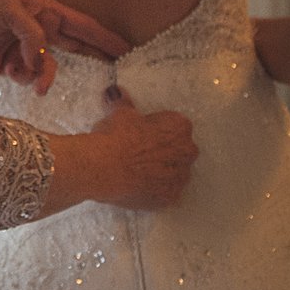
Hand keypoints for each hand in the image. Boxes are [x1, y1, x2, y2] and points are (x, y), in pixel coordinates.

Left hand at [0, 0, 128, 93]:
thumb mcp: (2, 11)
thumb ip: (30, 30)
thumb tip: (45, 54)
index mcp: (42, 9)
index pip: (81, 24)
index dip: (104, 37)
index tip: (126, 48)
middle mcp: (39, 27)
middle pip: (75, 46)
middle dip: (92, 58)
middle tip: (115, 71)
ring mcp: (27, 48)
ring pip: (51, 67)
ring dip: (44, 75)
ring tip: (31, 78)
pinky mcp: (13, 66)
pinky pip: (32, 78)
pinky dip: (25, 78)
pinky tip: (8, 70)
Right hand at [89, 88, 197, 209]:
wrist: (102, 169)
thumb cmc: (115, 135)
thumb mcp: (119, 113)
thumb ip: (124, 102)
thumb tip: (117, 92)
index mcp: (179, 127)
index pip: (174, 123)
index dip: (156, 126)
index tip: (140, 130)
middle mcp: (187, 152)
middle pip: (179, 149)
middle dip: (164, 149)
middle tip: (138, 149)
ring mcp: (180, 178)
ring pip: (174, 171)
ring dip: (161, 170)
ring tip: (136, 169)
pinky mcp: (170, 198)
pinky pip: (165, 191)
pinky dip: (155, 188)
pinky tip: (137, 184)